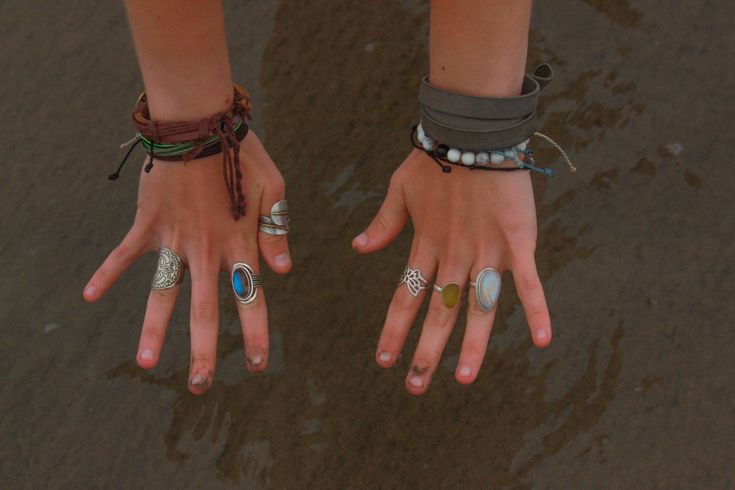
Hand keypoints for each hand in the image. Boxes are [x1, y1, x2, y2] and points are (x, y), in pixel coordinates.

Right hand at [83, 132, 289, 394]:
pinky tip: (89, 296)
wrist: (199, 123)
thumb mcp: (274, 189)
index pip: (250, 299)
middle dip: (204, 351)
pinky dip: (107, 272)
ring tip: (146, 364)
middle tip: (201, 386)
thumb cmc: (242, 154)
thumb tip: (282, 272)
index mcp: (240, 244)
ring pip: (163, 292)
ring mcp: (175, 239)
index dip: (255, 334)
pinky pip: (125, 254)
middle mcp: (207, 250)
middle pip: (205, 310)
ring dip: (154, 329)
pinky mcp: (149, 225)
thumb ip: (277, 231)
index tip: (257, 366)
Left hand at [353, 149, 551, 394]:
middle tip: (415, 388)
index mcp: (425, 245)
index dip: (394, 329)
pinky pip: (528, 282)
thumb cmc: (434, 159)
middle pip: (438, 312)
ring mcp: (485, 251)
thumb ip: (383, 224)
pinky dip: (537, 310)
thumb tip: (357, 249)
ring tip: (462, 378)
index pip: (405, 297)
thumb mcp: (399, 190)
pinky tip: (543, 341)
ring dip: (470, 344)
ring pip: (477, 307)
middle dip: (425, 352)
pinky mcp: (517, 242)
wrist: (472, 131)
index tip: (383, 360)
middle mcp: (452, 255)